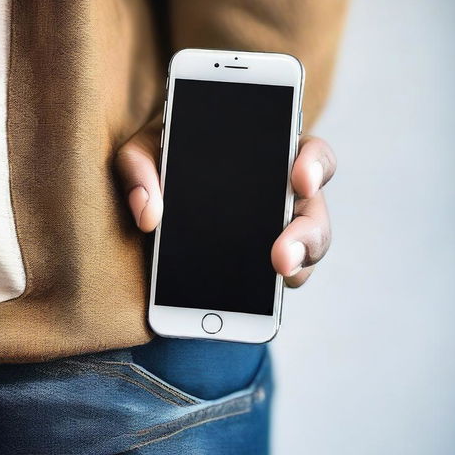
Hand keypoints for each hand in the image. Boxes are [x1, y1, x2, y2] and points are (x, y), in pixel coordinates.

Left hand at [115, 120, 334, 287]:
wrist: (157, 192)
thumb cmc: (160, 162)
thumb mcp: (143, 153)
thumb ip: (139, 169)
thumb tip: (148, 215)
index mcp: (266, 153)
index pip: (309, 153)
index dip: (314, 165)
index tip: (300, 180)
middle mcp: (281, 192)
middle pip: (315, 211)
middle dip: (307, 233)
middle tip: (282, 255)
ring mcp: (277, 229)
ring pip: (307, 248)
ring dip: (298, 264)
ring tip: (275, 276)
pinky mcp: (262, 263)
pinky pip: (281, 279)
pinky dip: (273, 291)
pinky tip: (254, 301)